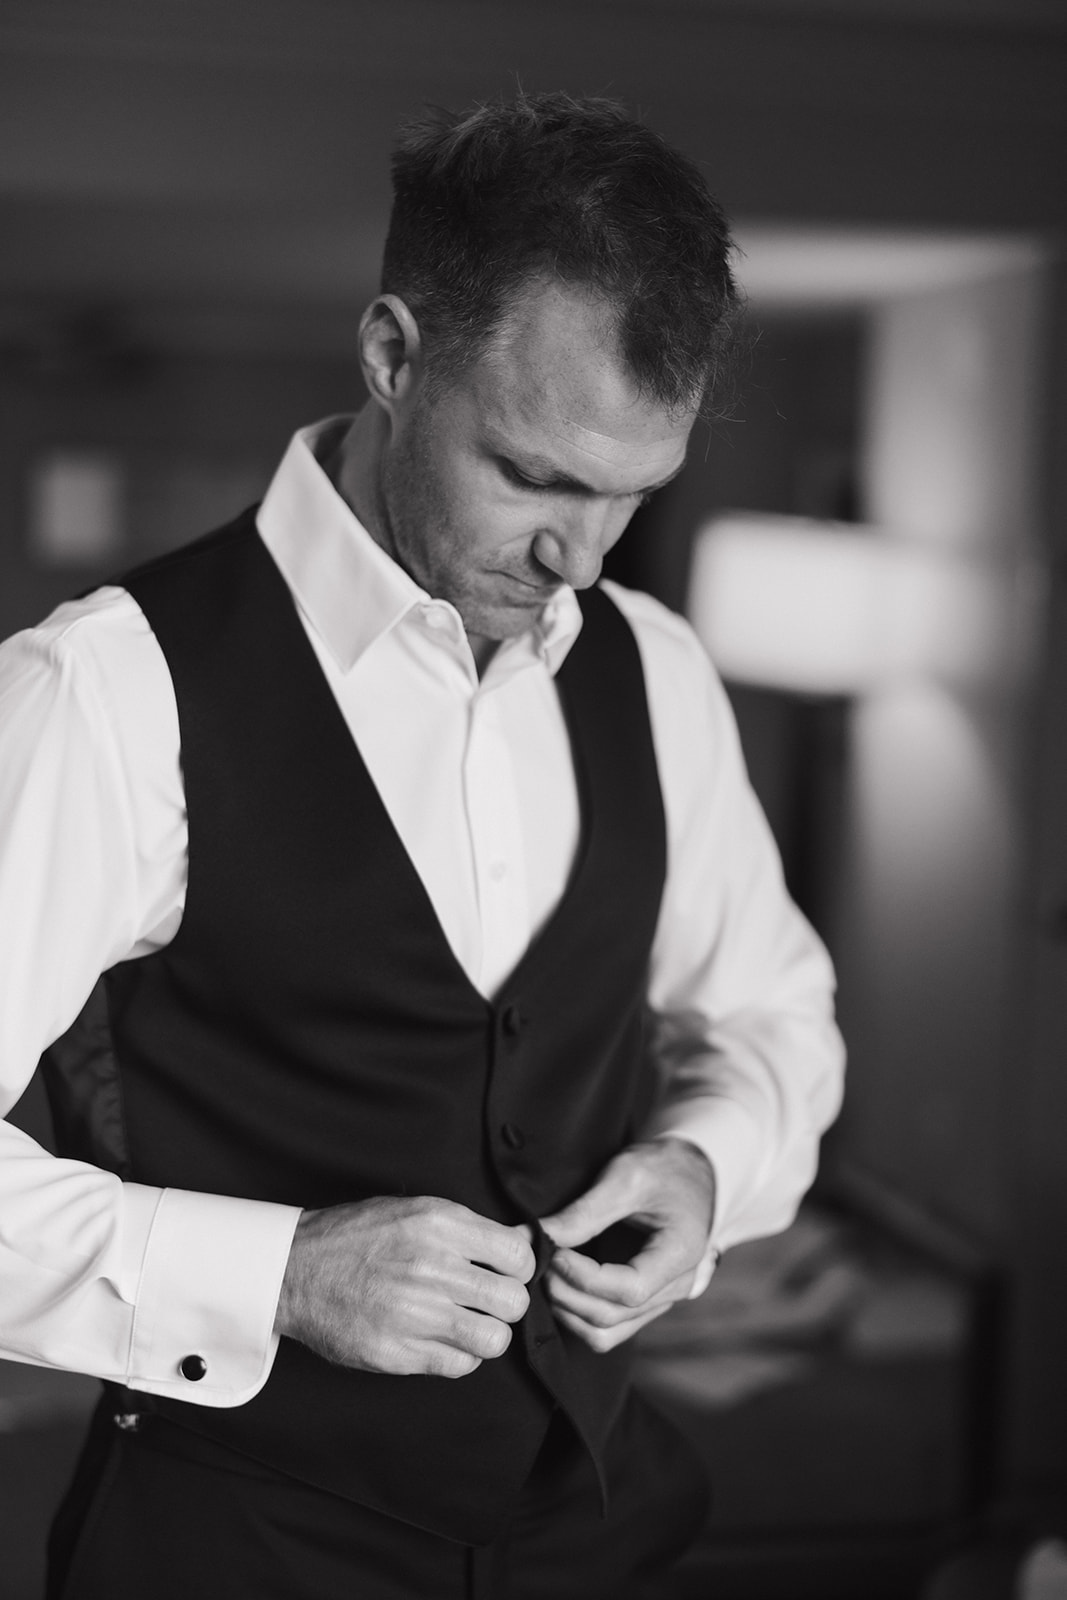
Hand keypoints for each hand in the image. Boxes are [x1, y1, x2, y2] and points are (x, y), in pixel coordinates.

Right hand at [275, 1196, 535, 1378]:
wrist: (295, 1269)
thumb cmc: (357, 1236)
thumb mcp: (415, 1211)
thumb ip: (469, 1228)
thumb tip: (523, 1244)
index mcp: (439, 1224)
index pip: (518, 1256)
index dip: (519, 1268)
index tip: (505, 1272)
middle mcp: (431, 1267)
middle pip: (513, 1301)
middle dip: (507, 1303)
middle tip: (488, 1300)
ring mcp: (414, 1313)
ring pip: (494, 1339)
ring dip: (488, 1334)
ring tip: (470, 1323)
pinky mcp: (397, 1352)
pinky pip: (460, 1365)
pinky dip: (460, 1356)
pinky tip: (443, 1339)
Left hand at [539, 1138, 715, 1352]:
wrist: (689, 1174)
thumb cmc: (663, 1169)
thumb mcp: (626, 1177)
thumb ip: (584, 1212)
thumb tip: (534, 1235)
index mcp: (682, 1254)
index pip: (629, 1288)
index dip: (583, 1277)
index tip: (553, 1251)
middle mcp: (676, 1288)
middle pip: (612, 1315)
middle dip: (566, 1292)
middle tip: (539, 1259)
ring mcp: (660, 1300)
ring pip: (605, 1332)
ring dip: (566, 1310)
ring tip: (545, 1273)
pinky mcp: (642, 1303)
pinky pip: (607, 1329)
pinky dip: (575, 1314)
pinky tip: (559, 1284)